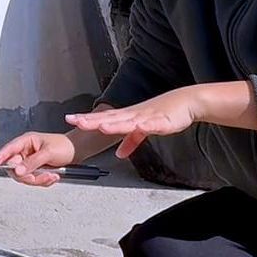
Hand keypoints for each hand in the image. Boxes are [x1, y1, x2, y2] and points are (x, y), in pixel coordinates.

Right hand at [0, 131, 76, 186]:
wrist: (76, 151)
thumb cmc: (64, 145)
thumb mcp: (48, 153)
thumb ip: (32, 162)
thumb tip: (18, 170)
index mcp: (26, 141)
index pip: (8, 150)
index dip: (0, 157)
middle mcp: (26, 151)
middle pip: (15, 168)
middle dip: (26, 175)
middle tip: (37, 177)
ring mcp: (30, 161)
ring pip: (24, 176)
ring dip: (37, 179)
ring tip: (51, 176)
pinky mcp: (36, 170)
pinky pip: (33, 180)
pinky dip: (42, 181)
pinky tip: (52, 177)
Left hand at [64, 88, 200, 158]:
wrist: (186, 102)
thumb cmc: (165, 113)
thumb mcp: (144, 130)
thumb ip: (131, 142)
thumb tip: (119, 155)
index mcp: (128, 116)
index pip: (104, 118)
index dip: (88, 119)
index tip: (71, 118)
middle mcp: (134, 115)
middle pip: (110, 118)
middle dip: (92, 120)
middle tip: (75, 120)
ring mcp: (147, 117)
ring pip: (128, 121)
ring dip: (114, 123)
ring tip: (100, 126)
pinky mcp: (162, 121)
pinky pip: (151, 125)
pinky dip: (144, 126)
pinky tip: (137, 126)